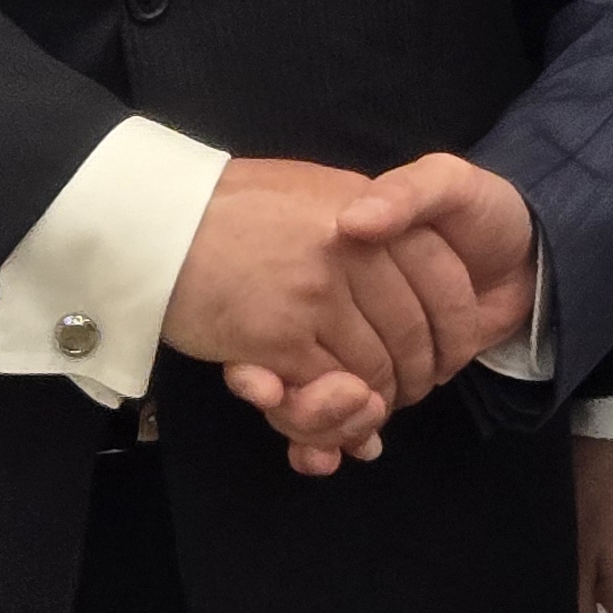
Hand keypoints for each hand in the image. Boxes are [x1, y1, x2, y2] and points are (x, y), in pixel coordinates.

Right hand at [167, 159, 496, 465]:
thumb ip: (368, 219)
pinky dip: (332, 417)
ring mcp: (317, 294)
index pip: (444, 279)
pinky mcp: (279, 336)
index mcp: (371, 211)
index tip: (448, 351)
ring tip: (365, 412)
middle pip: (413, 333)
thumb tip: (405, 268)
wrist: (157, 215)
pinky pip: (325, 390)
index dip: (455, 326)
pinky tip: (332, 422)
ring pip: (372, 370)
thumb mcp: (317, 190)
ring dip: (372, 403)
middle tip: (402, 395)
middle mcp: (354, 250)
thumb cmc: (233, 206)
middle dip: (415, 376)